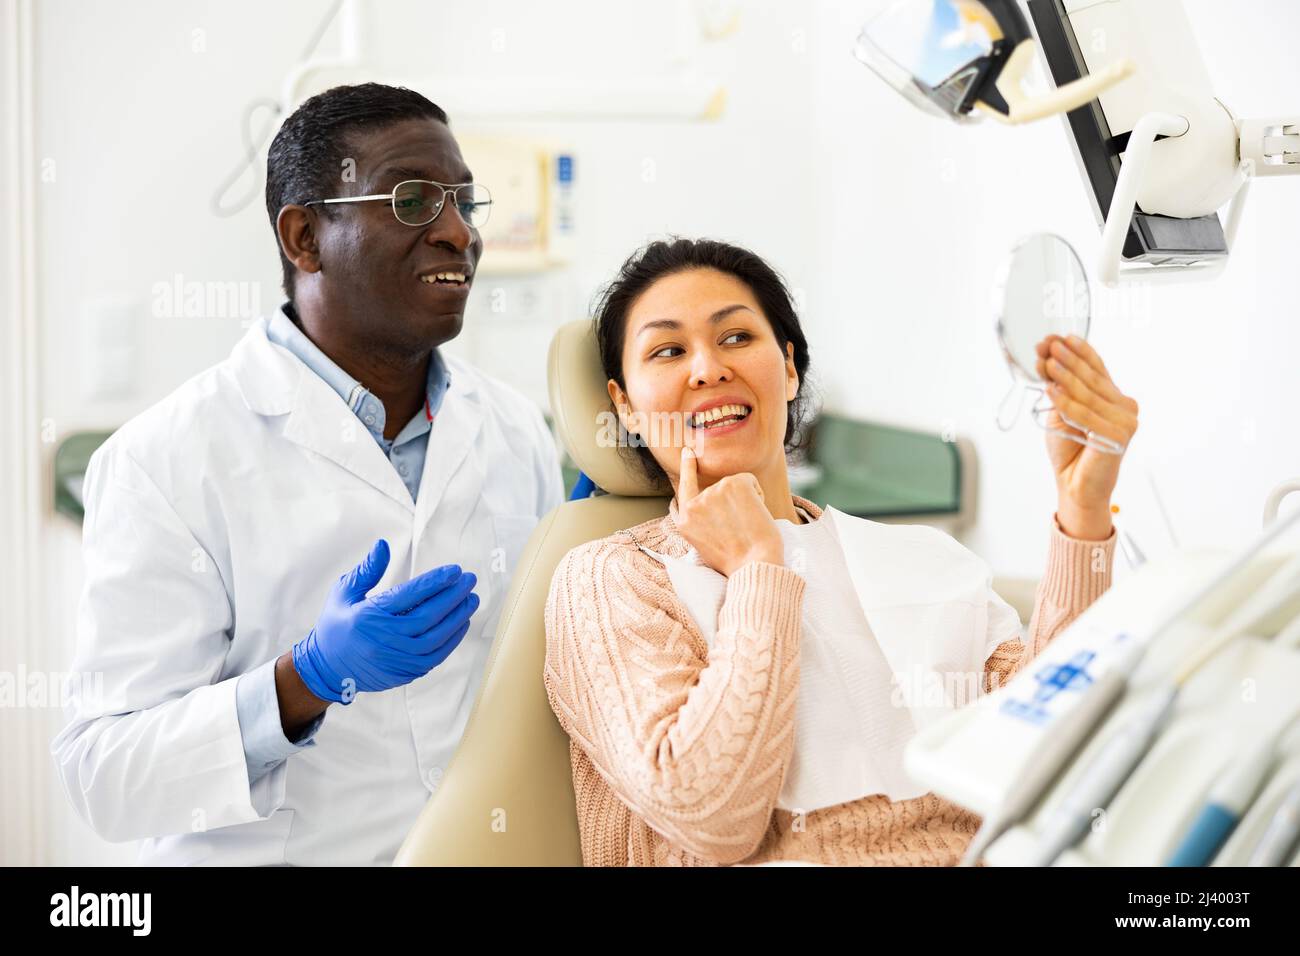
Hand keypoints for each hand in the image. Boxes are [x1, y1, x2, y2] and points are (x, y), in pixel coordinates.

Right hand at [292, 539, 478, 702]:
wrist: (327, 669)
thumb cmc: (337, 626)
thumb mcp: (344, 593)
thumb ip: (367, 570)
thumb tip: (383, 545)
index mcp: (369, 616)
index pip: (409, 595)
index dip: (435, 581)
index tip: (455, 570)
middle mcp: (385, 639)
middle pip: (428, 615)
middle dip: (453, 596)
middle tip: (470, 580)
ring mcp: (397, 659)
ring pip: (436, 637)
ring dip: (458, 617)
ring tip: (471, 599)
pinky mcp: (405, 672)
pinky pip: (436, 656)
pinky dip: (452, 639)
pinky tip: (462, 623)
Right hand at [674, 446, 783, 576]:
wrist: (753, 565)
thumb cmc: (737, 561)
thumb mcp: (706, 544)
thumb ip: (704, 521)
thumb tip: (717, 507)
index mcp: (685, 521)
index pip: (684, 488)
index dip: (687, 468)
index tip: (688, 452)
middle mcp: (695, 504)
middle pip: (719, 491)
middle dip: (733, 505)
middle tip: (741, 531)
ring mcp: (712, 491)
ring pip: (736, 487)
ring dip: (746, 502)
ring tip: (747, 527)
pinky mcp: (732, 484)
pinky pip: (750, 481)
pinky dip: (758, 495)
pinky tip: (755, 515)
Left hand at [1036, 334, 1138, 538]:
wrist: (1075, 484)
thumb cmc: (1069, 449)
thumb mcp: (1060, 412)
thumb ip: (1060, 388)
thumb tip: (1046, 357)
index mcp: (1114, 397)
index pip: (1097, 368)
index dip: (1078, 351)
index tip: (1058, 337)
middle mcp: (1125, 406)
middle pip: (1091, 378)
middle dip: (1067, 360)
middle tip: (1048, 345)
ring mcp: (1126, 420)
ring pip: (1087, 394)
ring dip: (1064, 377)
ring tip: (1045, 363)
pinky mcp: (1121, 435)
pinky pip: (1086, 415)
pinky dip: (1066, 403)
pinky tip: (1051, 390)